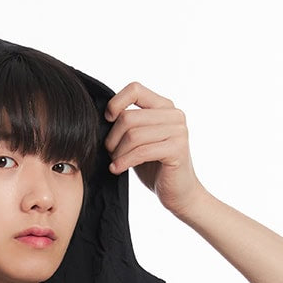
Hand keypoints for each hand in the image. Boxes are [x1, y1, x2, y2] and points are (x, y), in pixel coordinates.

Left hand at [103, 82, 204, 216]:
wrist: (178, 193)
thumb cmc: (155, 167)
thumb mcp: (140, 140)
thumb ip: (130, 124)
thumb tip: (104, 116)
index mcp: (164, 106)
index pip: (135, 89)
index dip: (115, 103)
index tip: (107, 120)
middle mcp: (174, 114)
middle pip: (129, 117)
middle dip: (113, 138)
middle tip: (110, 153)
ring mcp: (177, 131)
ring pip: (133, 135)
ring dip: (117, 152)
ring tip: (115, 162)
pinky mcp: (176, 149)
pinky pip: (141, 152)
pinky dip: (124, 161)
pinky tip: (117, 169)